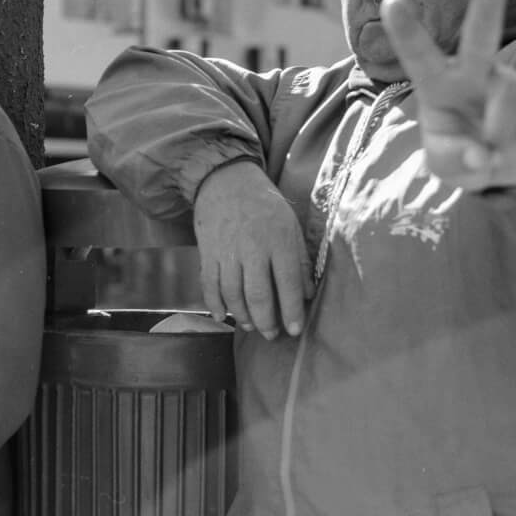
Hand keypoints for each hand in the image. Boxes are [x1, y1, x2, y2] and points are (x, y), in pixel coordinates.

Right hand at [192, 160, 313, 339]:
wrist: (226, 181)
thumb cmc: (264, 205)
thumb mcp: (290, 225)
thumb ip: (300, 260)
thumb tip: (308, 293)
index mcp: (278, 241)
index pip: (288, 284)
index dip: (292, 311)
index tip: (295, 330)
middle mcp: (252, 248)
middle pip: (258, 295)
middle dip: (266, 321)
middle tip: (271, 334)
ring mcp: (226, 251)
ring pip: (233, 294)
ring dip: (242, 316)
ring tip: (251, 326)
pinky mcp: (207, 253)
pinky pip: (209, 285)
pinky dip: (215, 305)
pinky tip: (223, 316)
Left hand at [380, 0, 515, 192]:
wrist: (501, 168)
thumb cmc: (461, 156)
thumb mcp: (446, 166)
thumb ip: (455, 161)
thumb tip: (482, 155)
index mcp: (439, 84)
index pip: (419, 56)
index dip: (406, 31)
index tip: (392, 0)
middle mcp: (475, 75)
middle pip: (480, 39)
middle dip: (486, 8)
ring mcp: (511, 86)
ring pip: (510, 95)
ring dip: (499, 133)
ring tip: (493, 160)